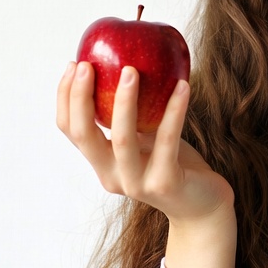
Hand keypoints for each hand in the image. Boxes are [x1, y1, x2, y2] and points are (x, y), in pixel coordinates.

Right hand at [56, 61, 233, 223]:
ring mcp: (137, 183)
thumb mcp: (147, 137)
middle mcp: (112, 176)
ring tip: (131, 69)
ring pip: (122, 139)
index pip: (71, 130)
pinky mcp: (165, 183)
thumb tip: (123, 61)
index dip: (65, 98)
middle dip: (80, 97)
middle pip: (84, 135)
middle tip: (86, 64)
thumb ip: (133, 114)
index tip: (72, 64)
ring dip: (124, 101)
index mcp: (102, 163)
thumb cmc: (175, 163)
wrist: (202, 206)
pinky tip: (183, 85)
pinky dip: (174, 111)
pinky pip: (167, 140)